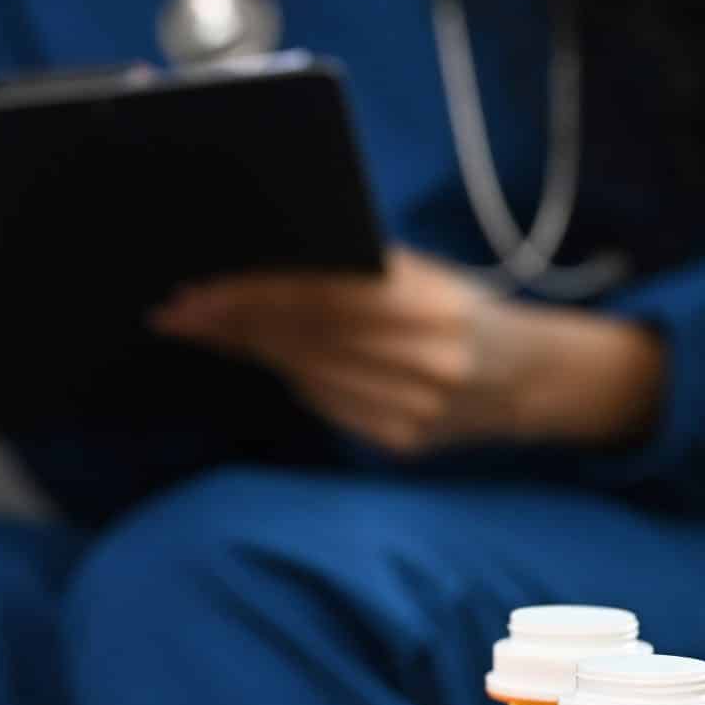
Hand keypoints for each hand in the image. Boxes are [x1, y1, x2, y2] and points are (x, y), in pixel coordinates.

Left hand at [150, 248, 667, 455]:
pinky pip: (321, 404)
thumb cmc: (459, 308)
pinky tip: (246, 355)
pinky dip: (281, 375)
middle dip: (229, 323)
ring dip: (243, 349)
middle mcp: (423, 359)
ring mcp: (412, 409)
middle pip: (302, 338)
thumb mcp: (422, 273)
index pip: (318, 296)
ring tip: (194, 327)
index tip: (196, 289)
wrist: (530, 378)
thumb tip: (260, 261)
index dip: (250, 294)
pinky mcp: (399, 442)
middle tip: (173, 309)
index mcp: (429, 302)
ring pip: (303, 373)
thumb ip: (355, 270)